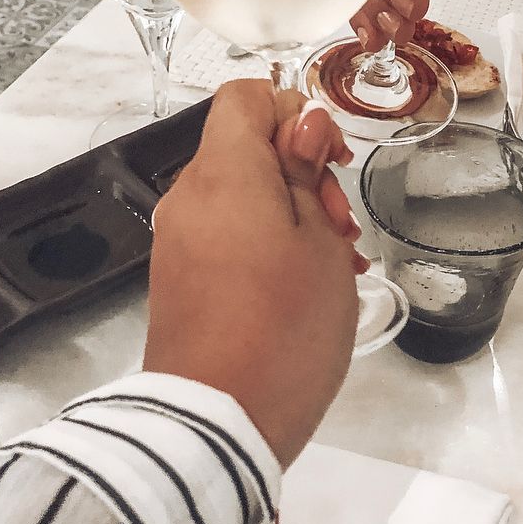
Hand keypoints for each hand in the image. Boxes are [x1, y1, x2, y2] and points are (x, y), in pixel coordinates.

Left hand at [144, 80, 360, 467]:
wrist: (214, 426)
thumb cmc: (283, 328)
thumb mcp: (319, 243)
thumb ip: (306, 172)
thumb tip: (300, 122)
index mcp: (222, 173)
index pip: (245, 97)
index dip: (294, 111)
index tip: (331, 159)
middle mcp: (189, 197)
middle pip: (245, 148)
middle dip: (303, 171)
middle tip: (344, 226)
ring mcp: (179, 241)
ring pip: (241, 195)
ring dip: (292, 212)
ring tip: (337, 263)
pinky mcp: (179, 280)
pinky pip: (226, 234)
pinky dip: (267, 243)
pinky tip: (307, 286)